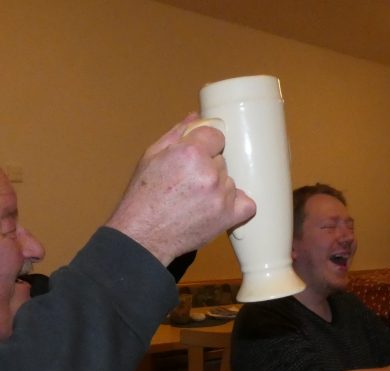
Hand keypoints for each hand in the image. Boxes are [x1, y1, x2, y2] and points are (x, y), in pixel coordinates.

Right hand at [106, 114, 256, 265]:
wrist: (143, 235)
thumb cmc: (143, 197)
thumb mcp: (152, 157)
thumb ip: (177, 134)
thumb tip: (196, 117)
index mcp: (190, 152)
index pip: (217, 136)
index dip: (205, 146)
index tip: (195, 156)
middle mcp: (210, 172)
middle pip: (222, 160)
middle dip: (208, 168)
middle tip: (188, 183)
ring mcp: (221, 196)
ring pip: (230, 181)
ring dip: (218, 188)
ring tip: (195, 200)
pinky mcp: (228, 217)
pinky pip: (247, 204)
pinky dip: (236, 205)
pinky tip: (219, 207)